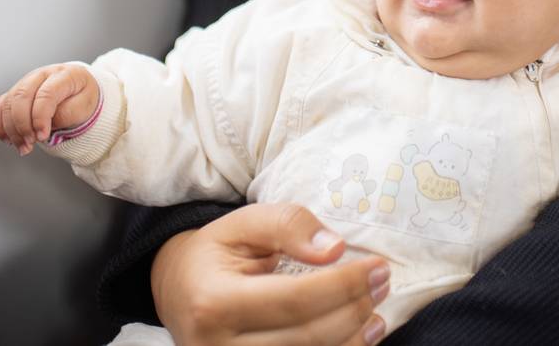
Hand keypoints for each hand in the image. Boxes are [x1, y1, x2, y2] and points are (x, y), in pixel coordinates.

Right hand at [0, 63, 99, 155]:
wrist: (78, 91)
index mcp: (63, 75)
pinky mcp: (15, 94)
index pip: (46, 94)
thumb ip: (67, 114)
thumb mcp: (85, 106)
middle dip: (23, 125)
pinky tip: (8, 140)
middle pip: (22, 97)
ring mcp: (25, 82)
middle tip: (30, 144)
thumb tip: (46, 124)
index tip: (42, 136)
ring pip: (8, 103)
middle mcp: (41, 75)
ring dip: (11, 130)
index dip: (40, 117)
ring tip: (24, 147)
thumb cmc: (82, 97)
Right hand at [153, 203, 389, 345]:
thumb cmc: (215, 254)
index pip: (293, 300)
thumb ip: (288, 225)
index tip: (377, 267)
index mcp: (213, 304)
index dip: (343, 286)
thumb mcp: (243, 224)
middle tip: (382, 283)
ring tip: (375, 314)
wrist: (176, 291)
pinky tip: (356, 339)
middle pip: (305, 338)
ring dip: (351, 342)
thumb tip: (335, 249)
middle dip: (353, 310)